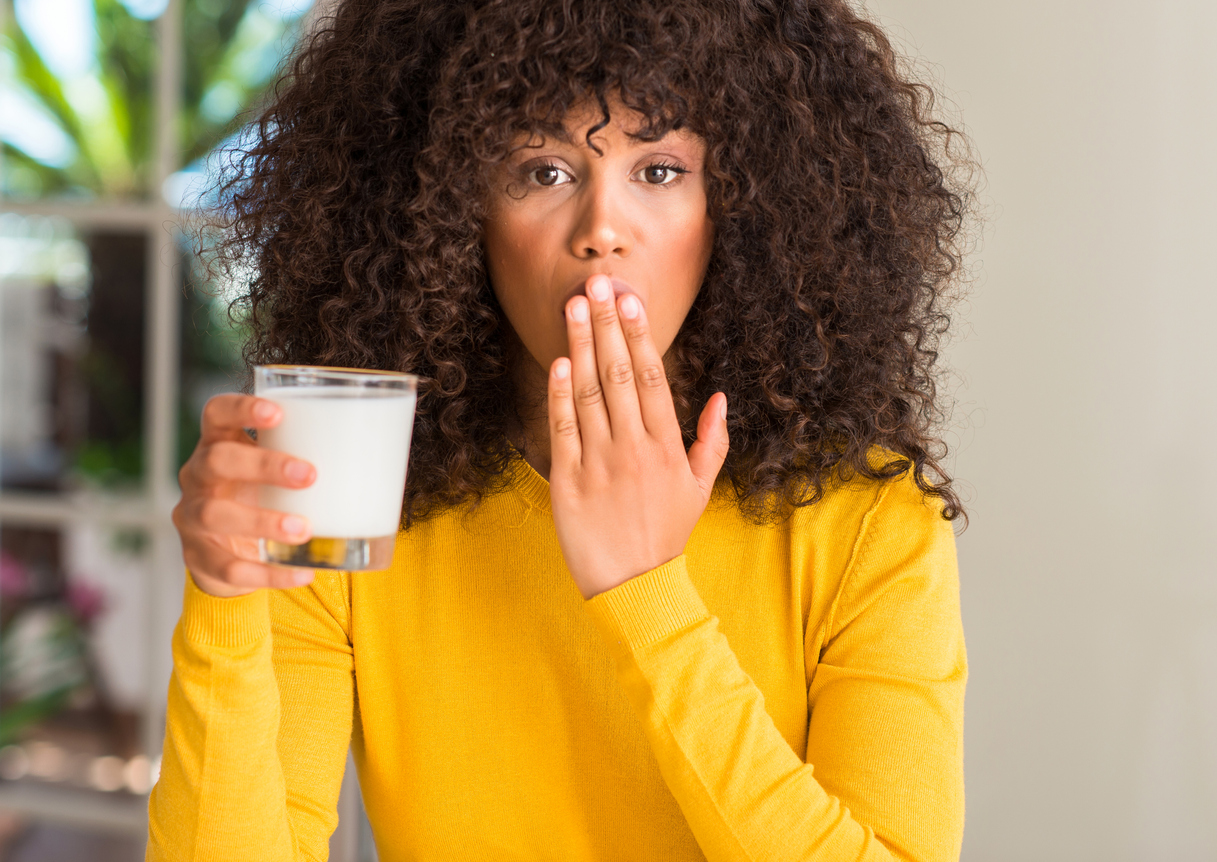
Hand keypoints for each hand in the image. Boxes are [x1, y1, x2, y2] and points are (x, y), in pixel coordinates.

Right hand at [173, 394, 317, 596]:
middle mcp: (198, 476)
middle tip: (309, 475)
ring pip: (216, 514)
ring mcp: (192, 517)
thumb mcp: (274, 475)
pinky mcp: (198, 558)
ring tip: (304, 530)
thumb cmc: (262, 499)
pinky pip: (228, 567)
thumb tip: (388, 454)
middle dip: (264, 465)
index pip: (217, 413)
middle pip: (217, 460)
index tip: (278, 413)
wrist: (226, 556)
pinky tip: (302, 573)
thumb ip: (309, 460)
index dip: (240, 408)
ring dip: (263, 521)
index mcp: (219, 444)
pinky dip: (267, 573)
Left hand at [547, 274, 729, 598]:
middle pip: (619, 374)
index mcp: (666, 447)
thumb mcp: (701, 488)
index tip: (631, 299)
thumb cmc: (667, 533)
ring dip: (581, 346)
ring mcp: (598, 464)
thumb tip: (719, 396)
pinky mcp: (568, 481)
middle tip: (597, 283)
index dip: (641, 334)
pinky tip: (559, 363)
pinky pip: (562, 430)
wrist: (634, 586)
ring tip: (574, 307)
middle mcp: (633, 449)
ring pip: (589, 394)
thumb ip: (712, 440)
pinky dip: (560, 395)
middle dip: (607, 324)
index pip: (653, 378)